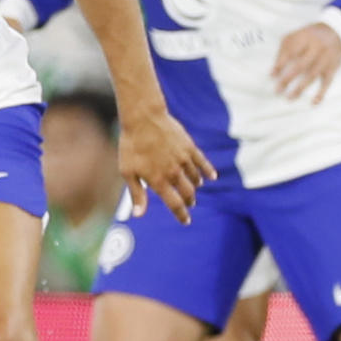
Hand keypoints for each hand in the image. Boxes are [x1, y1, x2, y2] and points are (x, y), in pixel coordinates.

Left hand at [118, 106, 214, 224]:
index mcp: (158, 181)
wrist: (144, 119)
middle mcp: (174, 173)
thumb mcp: (128, 172)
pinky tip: (212, 177)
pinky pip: (202, 162)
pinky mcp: (189, 147)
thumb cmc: (131, 146)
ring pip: (195, 179)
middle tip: (189, 205)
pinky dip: (208, 171)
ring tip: (195, 190)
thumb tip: (139, 215)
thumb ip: (136, 194)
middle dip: (189, 201)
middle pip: (187, 193)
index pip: (174, 204)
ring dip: (195, 187)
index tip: (186, 221)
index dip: (181, 214)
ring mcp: (184, 160)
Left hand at [271, 23, 340, 103]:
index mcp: (304, 39)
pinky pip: (328, 81)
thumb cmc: (306, 37)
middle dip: (288, 79)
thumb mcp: (292, 37)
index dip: (280, 65)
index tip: (271, 76)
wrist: (333, 31)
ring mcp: (326, 58)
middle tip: (277, 90)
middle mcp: (317, 48)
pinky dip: (322, 92)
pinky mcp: (333, 67)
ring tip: (289, 97)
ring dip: (301, 88)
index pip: (290, 53)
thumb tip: (273, 72)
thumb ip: (282, 52)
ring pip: (313, 75)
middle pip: (301, 66)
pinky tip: (314, 102)